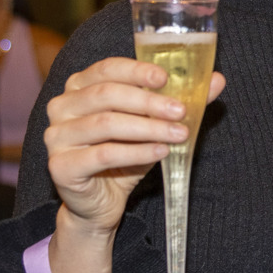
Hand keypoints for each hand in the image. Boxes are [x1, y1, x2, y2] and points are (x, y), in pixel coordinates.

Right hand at [43, 56, 227, 236]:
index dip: (137, 70)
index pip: (106, 69)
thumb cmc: (125, 156)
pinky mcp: (60, 166)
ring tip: (179, 134)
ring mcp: (56, 136)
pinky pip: (102, 154)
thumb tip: (216, 80)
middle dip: (149, 102)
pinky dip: (136, 152)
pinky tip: (161, 152)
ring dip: (148, 128)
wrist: (100, 203)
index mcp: (79, 87)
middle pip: (107, 95)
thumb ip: (180, 101)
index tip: (166, 78)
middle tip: (182, 111)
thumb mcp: (154, 125)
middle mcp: (62, 106)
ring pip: (106, 124)